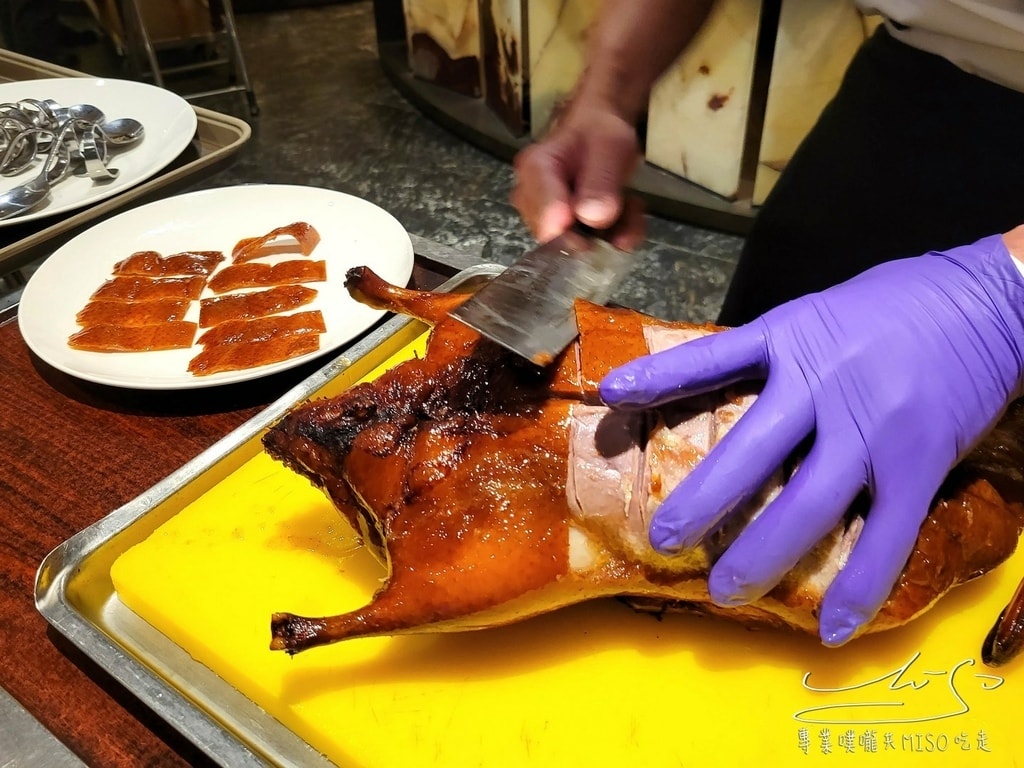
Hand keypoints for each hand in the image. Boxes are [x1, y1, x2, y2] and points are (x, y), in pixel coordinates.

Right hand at [511, 99, 644, 250]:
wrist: (599, 134)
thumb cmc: (599, 133)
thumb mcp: (609, 146)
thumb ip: (600, 181)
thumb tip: (593, 218)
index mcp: (534, 170)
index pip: (546, 217)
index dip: (576, 233)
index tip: (603, 225)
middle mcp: (531, 199)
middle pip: (561, 239)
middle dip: (601, 232)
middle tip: (627, 206)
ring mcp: (543, 218)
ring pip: (580, 245)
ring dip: (614, 232)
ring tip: (629, 204)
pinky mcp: (561, 231)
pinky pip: (590, 246)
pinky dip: (616, 234)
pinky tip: (626, 212)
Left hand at [599, 233, 1023, 644]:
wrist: (990, 301)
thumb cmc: (895, 304)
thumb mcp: (817, 312)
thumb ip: (768, 352)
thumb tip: (712, 382)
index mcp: (792, 339)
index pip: (712, 359)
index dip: (660, 379)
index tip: (612, 397)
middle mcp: (824, 386)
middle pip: (750, 453)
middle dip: (702, 502)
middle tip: (664, 540)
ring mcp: (872, 430)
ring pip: (809, 505)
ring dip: (763, 556)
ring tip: (726, 592)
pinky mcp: (920, 465)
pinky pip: (886, 536)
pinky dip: (859, 586)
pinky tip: (832, 627)